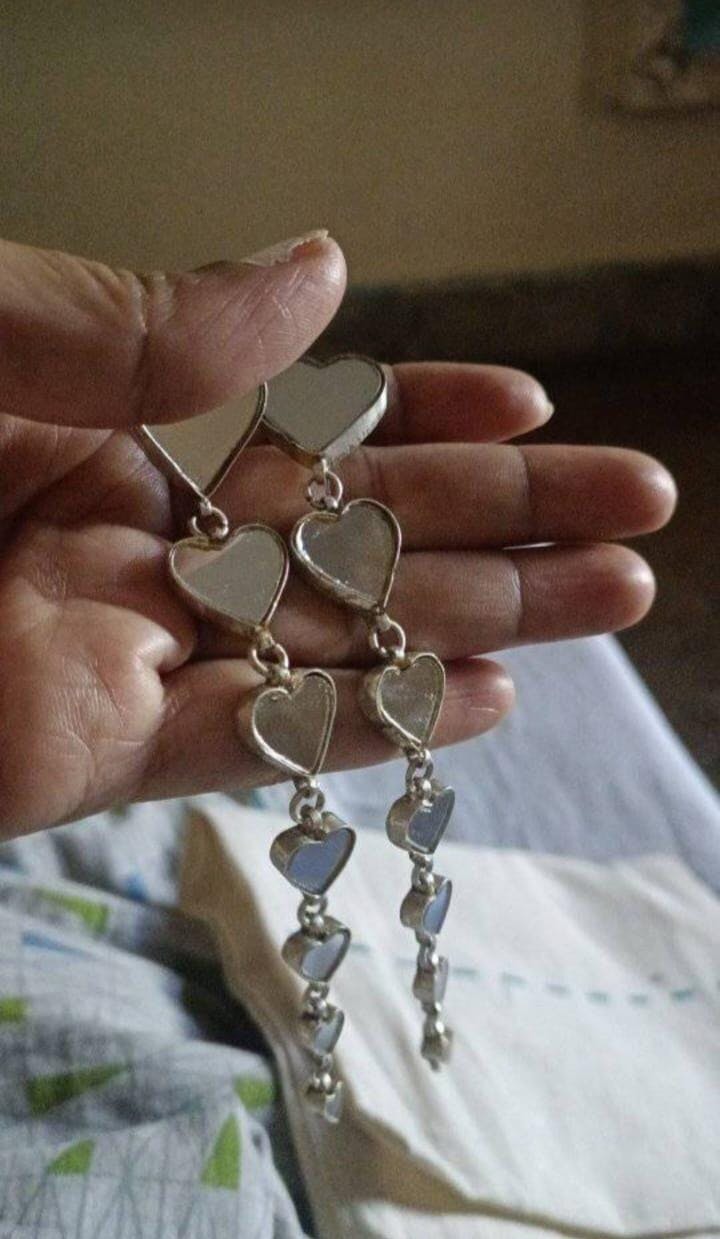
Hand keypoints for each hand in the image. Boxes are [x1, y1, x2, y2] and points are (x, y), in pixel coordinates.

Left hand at [0, 234, 675, 835]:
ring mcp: (128, 651)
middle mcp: (142, 543)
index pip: (303, 427)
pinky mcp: (100, 752)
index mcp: (116, 431)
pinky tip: (485, 698)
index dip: (421, 413)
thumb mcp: (5, 332)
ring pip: (334, 641)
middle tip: (633, 512)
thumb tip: (328, 269)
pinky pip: (257, 739)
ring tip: (613, 594)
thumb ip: (158, 324)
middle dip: (497, 521)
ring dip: (475, 621)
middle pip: (354, 536)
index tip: (528, 403)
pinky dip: (368, 724)